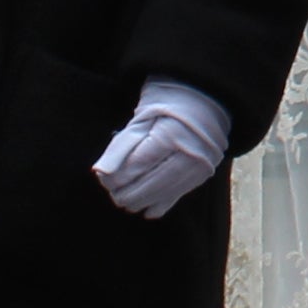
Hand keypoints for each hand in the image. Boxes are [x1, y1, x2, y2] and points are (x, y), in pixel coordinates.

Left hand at [90, 79, 231, 217]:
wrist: (206, 99)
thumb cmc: (169, 103)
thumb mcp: (142, 116)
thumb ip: (121, 145)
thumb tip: (101, 172)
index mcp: (171, 135)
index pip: (137, 165)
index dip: (117, 177)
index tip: (104, 179)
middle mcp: (189, 154)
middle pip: (150, 184)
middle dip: (127, 193)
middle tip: (112, 192)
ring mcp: (198, 166)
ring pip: (163, 194)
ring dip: (140, 201)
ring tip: (124, 199)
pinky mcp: (203, 174)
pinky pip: (178, 196)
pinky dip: (159, 205)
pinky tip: (146, 209)